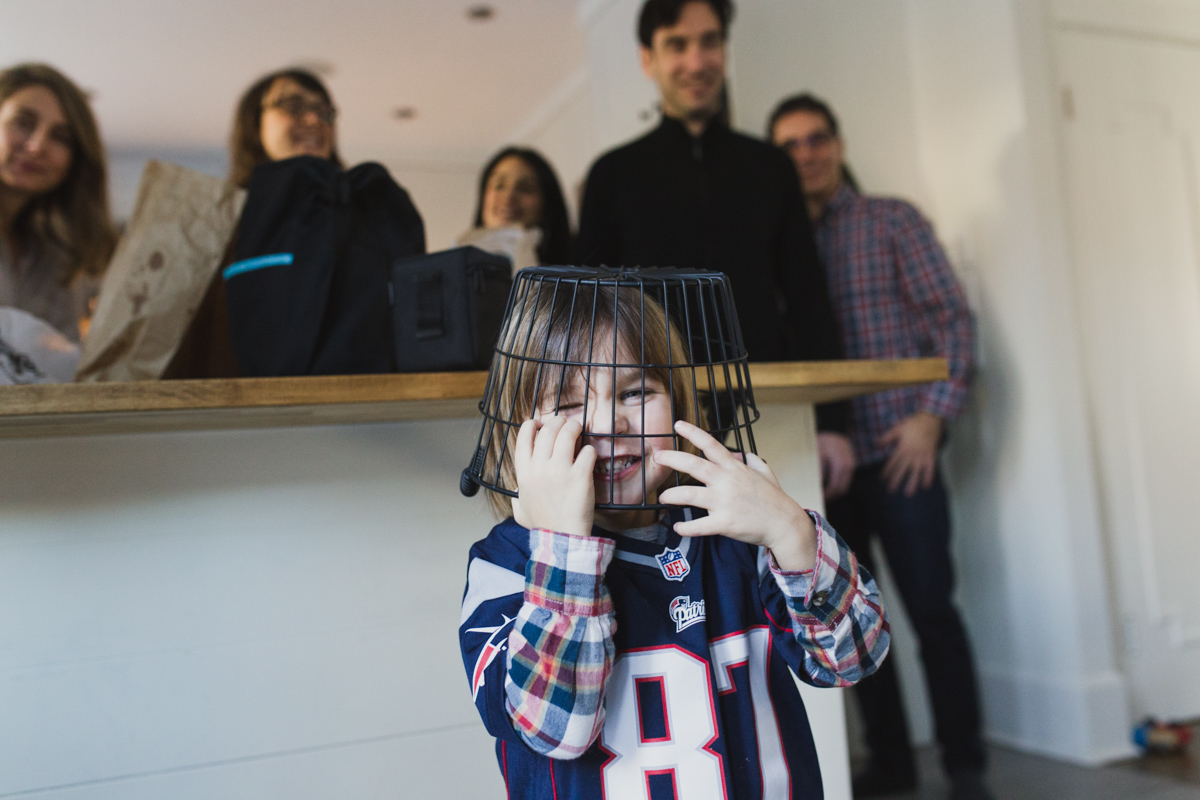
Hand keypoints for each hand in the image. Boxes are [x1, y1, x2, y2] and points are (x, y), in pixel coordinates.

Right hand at [511, 416, 596, 536]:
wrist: (561, 539)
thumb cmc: (542, 526)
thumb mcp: (520, 509)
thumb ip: (518, 495)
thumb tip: (518, 491)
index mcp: (524, 472)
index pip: (524, 436)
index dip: (532, 424)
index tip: (540, 423)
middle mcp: (540, 467)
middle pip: (548, 429)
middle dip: (558, 421)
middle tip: (565, 423)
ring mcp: (560, 470)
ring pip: (567, 433)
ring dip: (574, 427)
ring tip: (579, 429)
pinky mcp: (580, 475)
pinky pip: (587, 451)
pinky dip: (589, 450)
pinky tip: (589, 456)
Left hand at [654, 420, 817, 571]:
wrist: (785, 524)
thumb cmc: (775, 499)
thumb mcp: (766, 473)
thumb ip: (752, 460)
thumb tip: (743, 454)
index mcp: (735, 468)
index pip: (711, 445)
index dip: (693, 433)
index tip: (678, 425)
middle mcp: (727, 482)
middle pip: (694, 465)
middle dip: (672, 459)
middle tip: (657, 457)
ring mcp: (725, 502)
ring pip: (689, 495)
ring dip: (672, 495)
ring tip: (663, 496)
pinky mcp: (725, 523)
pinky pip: (698, 526)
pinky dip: (685, 528)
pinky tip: (678, 527)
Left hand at [817, 432, 855, 499]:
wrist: (834, 431)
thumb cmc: (824, 441)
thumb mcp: (818, 455)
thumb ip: (819, 471)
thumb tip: (817, 486)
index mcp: (840, 465)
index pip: (835, 487)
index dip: (827, 495)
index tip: (819, 499)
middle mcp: (848, 468)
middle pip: (841, 490)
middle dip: (832, 496)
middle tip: (821, 500)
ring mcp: (851, 467)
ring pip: (845, 487)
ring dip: (835, 492)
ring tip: (824, 495)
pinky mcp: (851, 467)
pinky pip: (845, 481)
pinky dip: (838, 486)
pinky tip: (829, 487)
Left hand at [878, 412, 942, 495]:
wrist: (931, 420)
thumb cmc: (913, 423)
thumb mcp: (898, 428)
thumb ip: (887, 438)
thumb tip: (875, 444)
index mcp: (902, 448)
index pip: (892, 462)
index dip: (887, 471)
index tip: (882, 479)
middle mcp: (912, 454)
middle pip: (903, 469)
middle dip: (896, 480)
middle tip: (891, 491)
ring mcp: (922, 456)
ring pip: (916, 472)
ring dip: (912, 483)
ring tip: (908, 493)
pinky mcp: (931, 455)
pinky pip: (930, 468)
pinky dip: (929, 477)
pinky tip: (926, 486)